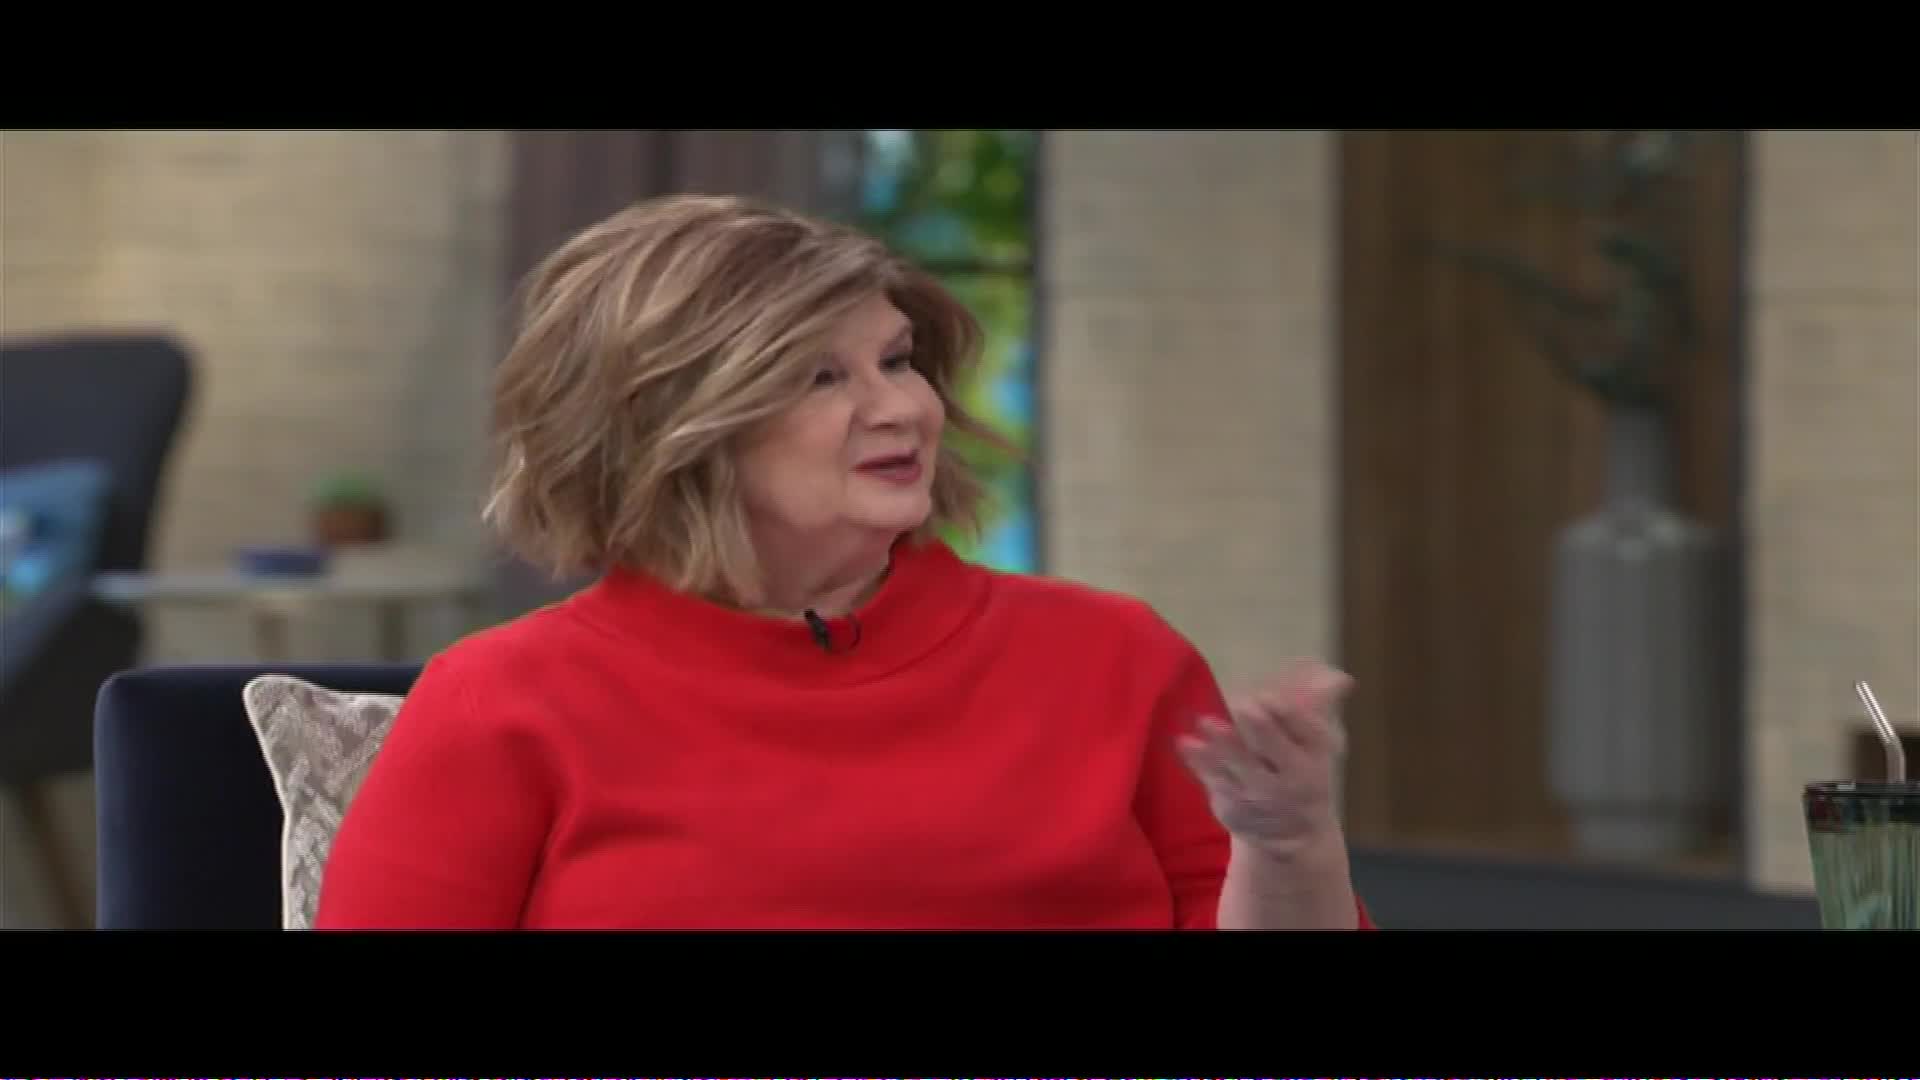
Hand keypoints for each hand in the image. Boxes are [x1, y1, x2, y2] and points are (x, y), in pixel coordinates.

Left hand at [1176, 659, 1352, 858]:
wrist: (1295, 833)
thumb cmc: (1303, 767)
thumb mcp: (1316, 739)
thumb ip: (1318, 702)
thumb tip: (1337, 676)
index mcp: (1317, 753)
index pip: (1307, 729)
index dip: (1286, 712)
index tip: (1266, 695)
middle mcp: (1293, 777)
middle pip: (1276, 750)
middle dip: (1261, 728)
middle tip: (1241, 704)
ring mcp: (1263, 795)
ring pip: (1242, 768)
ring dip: (1223, 745)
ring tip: (1206, 721)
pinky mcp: (1234, 807)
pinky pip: (1216, 782)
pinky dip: (1200, 763)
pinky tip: (1185, 742)